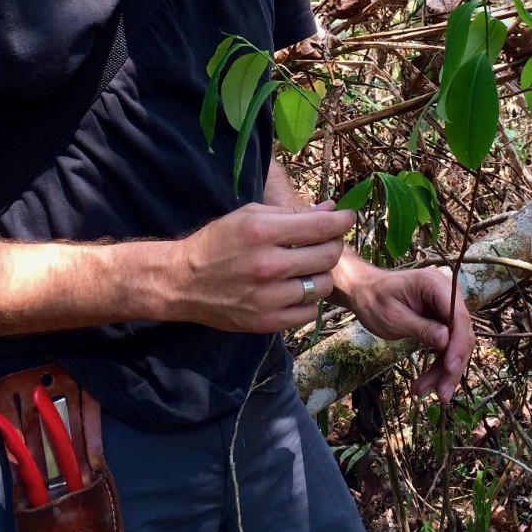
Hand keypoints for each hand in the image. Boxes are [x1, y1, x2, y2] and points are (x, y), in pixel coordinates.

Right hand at [166, 202, 354, 332]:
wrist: (183, 282)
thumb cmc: (217, 242)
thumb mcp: (249, 216)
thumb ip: (291, 214)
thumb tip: (330, 210)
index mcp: (262, 232)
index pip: (320, 226)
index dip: (342, 221)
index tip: (348, 217)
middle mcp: (268, 265)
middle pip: (327, 255)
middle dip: (333, 244)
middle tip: (325, 241)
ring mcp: (268, 297)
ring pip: (322, 285)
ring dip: (320, 273)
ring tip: (306, 266)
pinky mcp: (267, 322)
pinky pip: (308, 312)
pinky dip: (307, 299)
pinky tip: (294, 288)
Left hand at [333, 251, 473, 401]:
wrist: (364, 292)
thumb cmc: (374, 300)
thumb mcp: (393, 317)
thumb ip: (421, 328)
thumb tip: (446, 341)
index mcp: (435, 284)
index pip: (458, 317)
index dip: (458, 344)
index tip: (450, 368)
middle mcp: (447, 294)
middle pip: (461, 334)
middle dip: (452, 366)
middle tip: (442, 394)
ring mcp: (446, 307)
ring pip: (455, 344)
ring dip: (444, 371)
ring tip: (424, 391)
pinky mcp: (442, 320)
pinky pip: (446, 345)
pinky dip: (438, 365)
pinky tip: (426, 384)